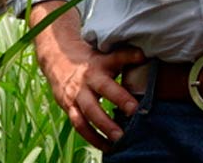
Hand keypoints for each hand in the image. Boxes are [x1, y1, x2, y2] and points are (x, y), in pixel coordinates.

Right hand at [31, 2, 144, 151]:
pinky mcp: (69, 107)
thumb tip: (145, 56)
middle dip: (118, 100)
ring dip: (103, 128)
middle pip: (103, 89)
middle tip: (134, 113)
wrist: (57, 60)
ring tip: (120, 141)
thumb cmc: (90, 60)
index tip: (142, 59)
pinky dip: (92, 138)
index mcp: (99, 63)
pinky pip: (80, 125)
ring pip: (88, 113)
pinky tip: (106, 147)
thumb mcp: (106, 55)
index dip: (129, 57)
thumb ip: (125, 57)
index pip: (116, 58)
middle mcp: (87, 79)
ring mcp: (76, 94)